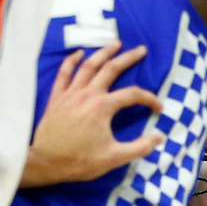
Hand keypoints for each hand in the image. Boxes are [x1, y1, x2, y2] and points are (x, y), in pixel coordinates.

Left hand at [21, 41, 163, 186]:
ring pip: (89, 66)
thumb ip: (139, 147)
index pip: (132, 95)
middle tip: (140, 49)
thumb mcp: (114, 158)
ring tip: (115, 43)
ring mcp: (70, 93)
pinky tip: (79, 53)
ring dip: (103, 52)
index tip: (158, 108)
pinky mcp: (57, 97)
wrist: (47, 162)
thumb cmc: (80, 161)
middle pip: (111, 69)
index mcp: (103, 108)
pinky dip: (72, 60)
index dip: (149, 99)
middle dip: (128, 58)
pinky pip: (64, 73)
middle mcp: (87, 94)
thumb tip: (159, 138)